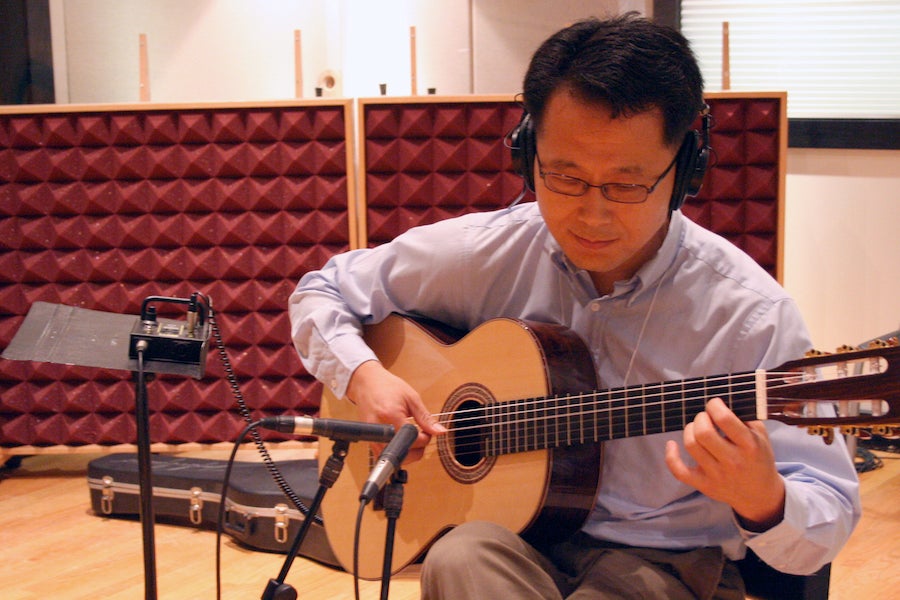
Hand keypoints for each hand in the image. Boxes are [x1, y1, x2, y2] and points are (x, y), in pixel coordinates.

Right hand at [346, 360, 446, 461]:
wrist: (366, 384)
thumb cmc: (387, 387)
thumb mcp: (412, 398)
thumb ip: (425, 418)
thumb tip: (440, 432)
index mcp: (391, 416)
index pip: (413, 440)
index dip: (425, 439)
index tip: (427, 431)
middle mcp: (380, 430)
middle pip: (404, 455)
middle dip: (418, 449)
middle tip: (421, 435)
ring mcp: (373, 438)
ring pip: (395, 459)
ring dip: (409, 453)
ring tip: (411, 437)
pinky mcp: (370, 442)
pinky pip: (387, 455)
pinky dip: (398, 452)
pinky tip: (401, 439)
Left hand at [664, 397, 784, 530]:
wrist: (759, 494)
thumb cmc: (758, 458)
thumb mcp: (761, 436)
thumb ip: (745, 417)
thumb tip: (722, 400)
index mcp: (749, 445)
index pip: (725, 419)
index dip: (714, 406)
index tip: (714, 404)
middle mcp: (733, 461)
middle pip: (704, 432)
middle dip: (700, 418)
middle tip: (705, 417)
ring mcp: (717, 475)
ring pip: (691, 445)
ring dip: (689, 430)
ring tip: (696, 429)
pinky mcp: (704, 485)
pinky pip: (679, 471)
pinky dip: (670, 456)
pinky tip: (672, 444)